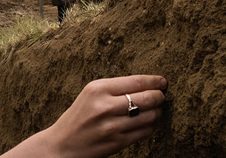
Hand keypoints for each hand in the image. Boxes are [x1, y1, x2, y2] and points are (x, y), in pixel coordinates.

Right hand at [45, 75, 166, 157]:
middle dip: (159, 96)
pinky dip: (152, 125)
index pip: (136, 81)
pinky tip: (149, 122)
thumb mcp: (91, 94)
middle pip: (147, 98)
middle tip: (161, 96)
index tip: (163, 81)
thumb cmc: (79, 115)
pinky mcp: (118, 142)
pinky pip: (145, 131)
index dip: (154, 81)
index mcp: (98, 89)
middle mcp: (105, 106)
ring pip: (150, 116)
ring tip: (155, 109)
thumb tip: (148, 85)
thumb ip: (115, 88)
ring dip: (157, 112)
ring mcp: (112, 126)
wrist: (63, 144)